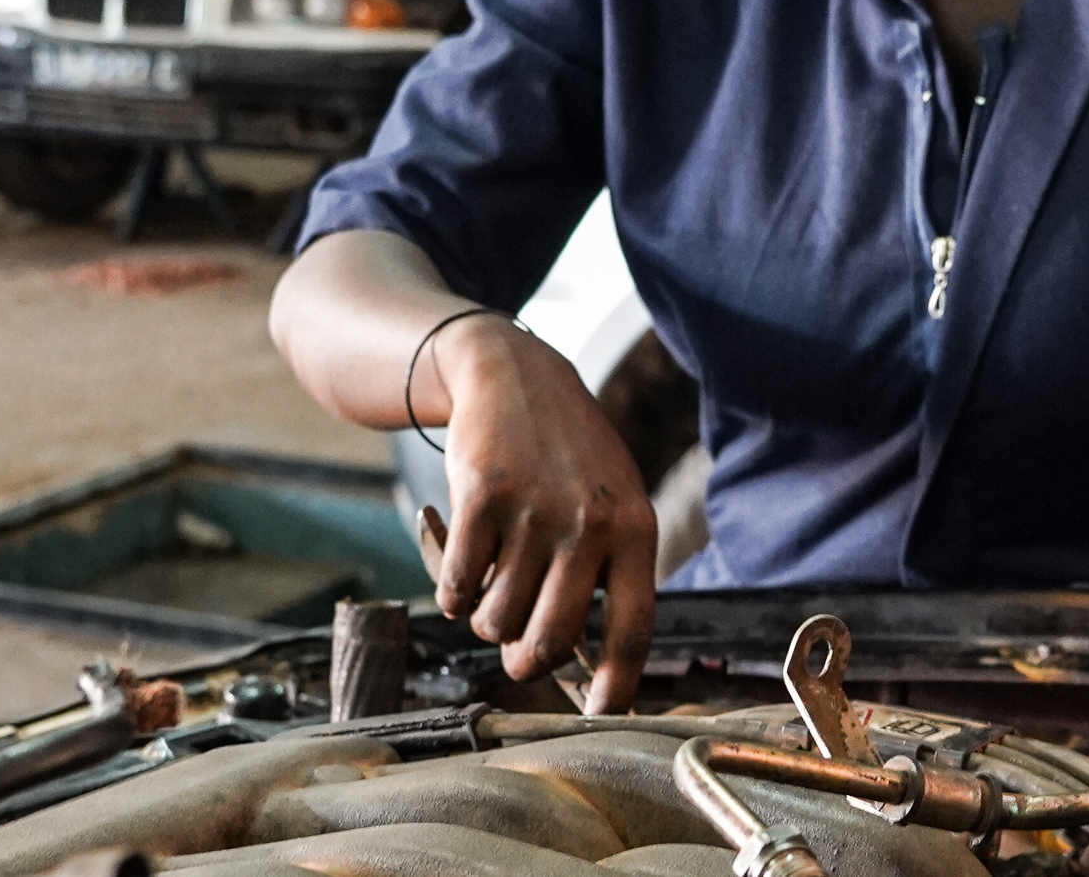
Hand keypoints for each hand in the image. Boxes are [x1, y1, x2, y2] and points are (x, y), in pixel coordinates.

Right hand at [433, 316, 658, 711]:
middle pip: (551, 641)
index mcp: (635, 529)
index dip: (617, 684)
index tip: (600, 712)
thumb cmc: (567, 457)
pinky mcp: (481, 499)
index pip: (635, 627)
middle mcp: (590, 524)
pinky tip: (462, 570)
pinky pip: (458, 590)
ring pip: (497, 622)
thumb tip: (587, 671)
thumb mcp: (612, 500)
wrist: (513, 375)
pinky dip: (453, 595)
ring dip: (486, 621)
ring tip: (495, 584)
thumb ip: (608, 572)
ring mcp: (535, 511)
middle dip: (526, 661)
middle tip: (517, 650)